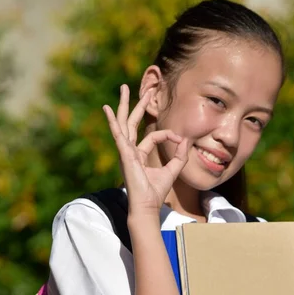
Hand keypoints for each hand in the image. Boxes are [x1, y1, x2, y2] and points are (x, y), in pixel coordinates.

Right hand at [103, 85, 188, 215]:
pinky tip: (107, 109)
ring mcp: (125, 151)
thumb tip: (186, 140)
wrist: (147, 206)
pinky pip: (118, 134)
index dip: (168, 135)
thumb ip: (180, 156)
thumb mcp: (172, 171)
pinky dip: (112, 121)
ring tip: (123, 88)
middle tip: (145, 90)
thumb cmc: (156, 192)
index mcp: (138, 155)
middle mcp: (129, 151)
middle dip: (137, 105)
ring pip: (123, 123)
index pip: (153, 136)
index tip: (180, 140)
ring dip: (124, 105)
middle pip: (132, 123)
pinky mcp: (124, 154)